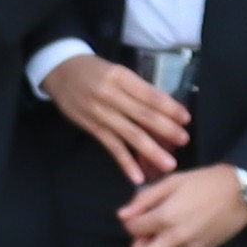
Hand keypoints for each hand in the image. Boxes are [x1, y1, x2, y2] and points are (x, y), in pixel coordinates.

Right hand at [43, 51, 188, 176]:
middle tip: (184, 141)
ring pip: (130, 134)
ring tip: (169, 164)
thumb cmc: (94, 70)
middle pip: (143, 115)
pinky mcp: (92, 128)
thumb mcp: (117, 71)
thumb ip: (138, 89)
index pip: (150, 95)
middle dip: (166, 130)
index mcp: (121, 77)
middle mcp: (111, 95)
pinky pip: (112, 148)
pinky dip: (126, 163)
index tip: (186, 118)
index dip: (169, 107)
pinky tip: (138, 176)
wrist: (60, 71)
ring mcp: (101, 114)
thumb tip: (166, 109)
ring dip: (151, 151)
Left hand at [122, 161, 246, 246]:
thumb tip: (123, 215)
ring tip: (162, 233)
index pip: (133, 230)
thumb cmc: (206, 181)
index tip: (137, 215)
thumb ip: (145, 198)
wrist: (243, 191)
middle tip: (145, 233)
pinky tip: (182, 231)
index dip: (130, 222)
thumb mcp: (173, 181)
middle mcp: (177, 237)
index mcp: (166, 217)